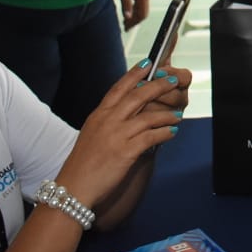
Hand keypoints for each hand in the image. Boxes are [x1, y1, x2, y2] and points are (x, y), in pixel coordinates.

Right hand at [53, 62, 190, 207]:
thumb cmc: (83, 164)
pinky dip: (165, 133)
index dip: (134, 74)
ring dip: (167, 114)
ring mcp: (116, 135)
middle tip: (173, 80)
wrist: (73, 188)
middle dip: (158, 86)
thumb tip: (129, 111)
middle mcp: (107, 121)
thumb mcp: (91, 134)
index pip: (119, 88)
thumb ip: (108, 120)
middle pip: (137, 96)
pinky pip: (151, 137)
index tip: (148, 63)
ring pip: (148, 116)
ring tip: (178, 114)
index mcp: (98, 115)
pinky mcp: (125, 151)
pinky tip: (172, 132)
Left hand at [115, 0, 149, 29]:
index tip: (126, 27)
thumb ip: (127, 5)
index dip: (134, 23)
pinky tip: (129, 8)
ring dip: (135, 15)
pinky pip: (140, 2)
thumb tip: (128, 17)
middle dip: (135, 20)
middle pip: (143, 12)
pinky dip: (135, 8)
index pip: (142, 15)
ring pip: (142, 7)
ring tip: (126, 19)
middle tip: (126, 26)